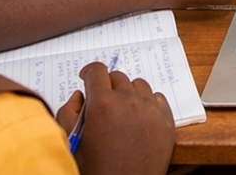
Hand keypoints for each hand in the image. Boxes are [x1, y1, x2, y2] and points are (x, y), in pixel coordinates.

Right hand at [57, 62, 173, 174]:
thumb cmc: (97, 170)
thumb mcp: (72, 140)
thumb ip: (69, 111)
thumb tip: (80, 95)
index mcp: (102, 104)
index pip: (97, 70)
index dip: (89, 73)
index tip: (88, 79)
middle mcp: (129, 102)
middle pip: (118, 77)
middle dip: (107, 86)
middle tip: (103, 104)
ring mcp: (150, 111)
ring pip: (139, 86)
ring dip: (128, 93)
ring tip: (122, 113)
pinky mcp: (166, 122)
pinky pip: (157, 99)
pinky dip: (147, 104)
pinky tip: (138, 119)